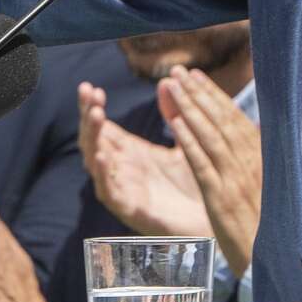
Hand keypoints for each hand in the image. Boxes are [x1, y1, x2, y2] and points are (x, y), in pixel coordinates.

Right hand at [80, 82, 207, 236]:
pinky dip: (104, 176)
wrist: (212, 220)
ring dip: (93, 139)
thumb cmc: (196, 182)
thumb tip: (166, 81)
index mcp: (129, 152)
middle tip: (90, 94)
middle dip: (88, 117)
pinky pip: (109, 193)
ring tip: (96, 116)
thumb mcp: (186, 141)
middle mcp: (121, 169)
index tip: (89, 87)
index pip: (102, 126)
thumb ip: (175, 113)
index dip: (91, 107)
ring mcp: (122, 189)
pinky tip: (103, 157)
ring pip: (95, 163)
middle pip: (93, 140)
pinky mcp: (130, 210)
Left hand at [163, 70, 262, 276]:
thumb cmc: (273, 227)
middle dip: (199, 93)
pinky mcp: (221, 198)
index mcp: (264, 158)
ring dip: (191, 108)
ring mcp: (236, 179)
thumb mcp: (270, 187)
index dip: (214, 96)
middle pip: (221, 120)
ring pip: (210, 135)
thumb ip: (256, 161)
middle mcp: (251, 163)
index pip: (235, 119)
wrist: (276, 262)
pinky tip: (175, 123)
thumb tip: (244, 137)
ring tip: (173, 87)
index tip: (196, 77)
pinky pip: (201, 163)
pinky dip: (189, 141)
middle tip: (179, 72)